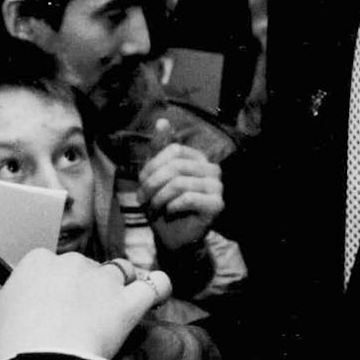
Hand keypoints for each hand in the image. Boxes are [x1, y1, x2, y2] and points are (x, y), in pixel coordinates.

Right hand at [0, 249, 171, 359]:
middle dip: (87, 285)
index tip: (55, 300)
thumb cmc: (14, 343)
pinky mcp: (126, 303)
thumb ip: (7, 299)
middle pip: (86, 266)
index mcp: (37, 263)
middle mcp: (72, 263)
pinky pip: (154, 286)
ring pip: (120, 270)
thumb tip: (11, 297)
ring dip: (121, 284)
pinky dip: (158, 288)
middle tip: (82, 314)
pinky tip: (158, 293)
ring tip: (119, 302)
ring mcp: (102, 281)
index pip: (51, 263)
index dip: (55, 283)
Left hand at [139, 130, 222, 253]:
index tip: (142, 183)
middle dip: (153, 183)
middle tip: (144, 198)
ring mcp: (217, 187)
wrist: (172, 237)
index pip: (173, 150)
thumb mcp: (156, 174)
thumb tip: (162, 121)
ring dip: (159, 197)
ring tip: (154, 207)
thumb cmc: (164, 204)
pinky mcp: (216, 205)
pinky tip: (169, 212)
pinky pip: (188, 198)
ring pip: (180, 182)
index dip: (152, 166)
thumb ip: (159, 149)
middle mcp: (212, 169)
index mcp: (198, 158)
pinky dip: (171, 206)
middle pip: (175, 166)